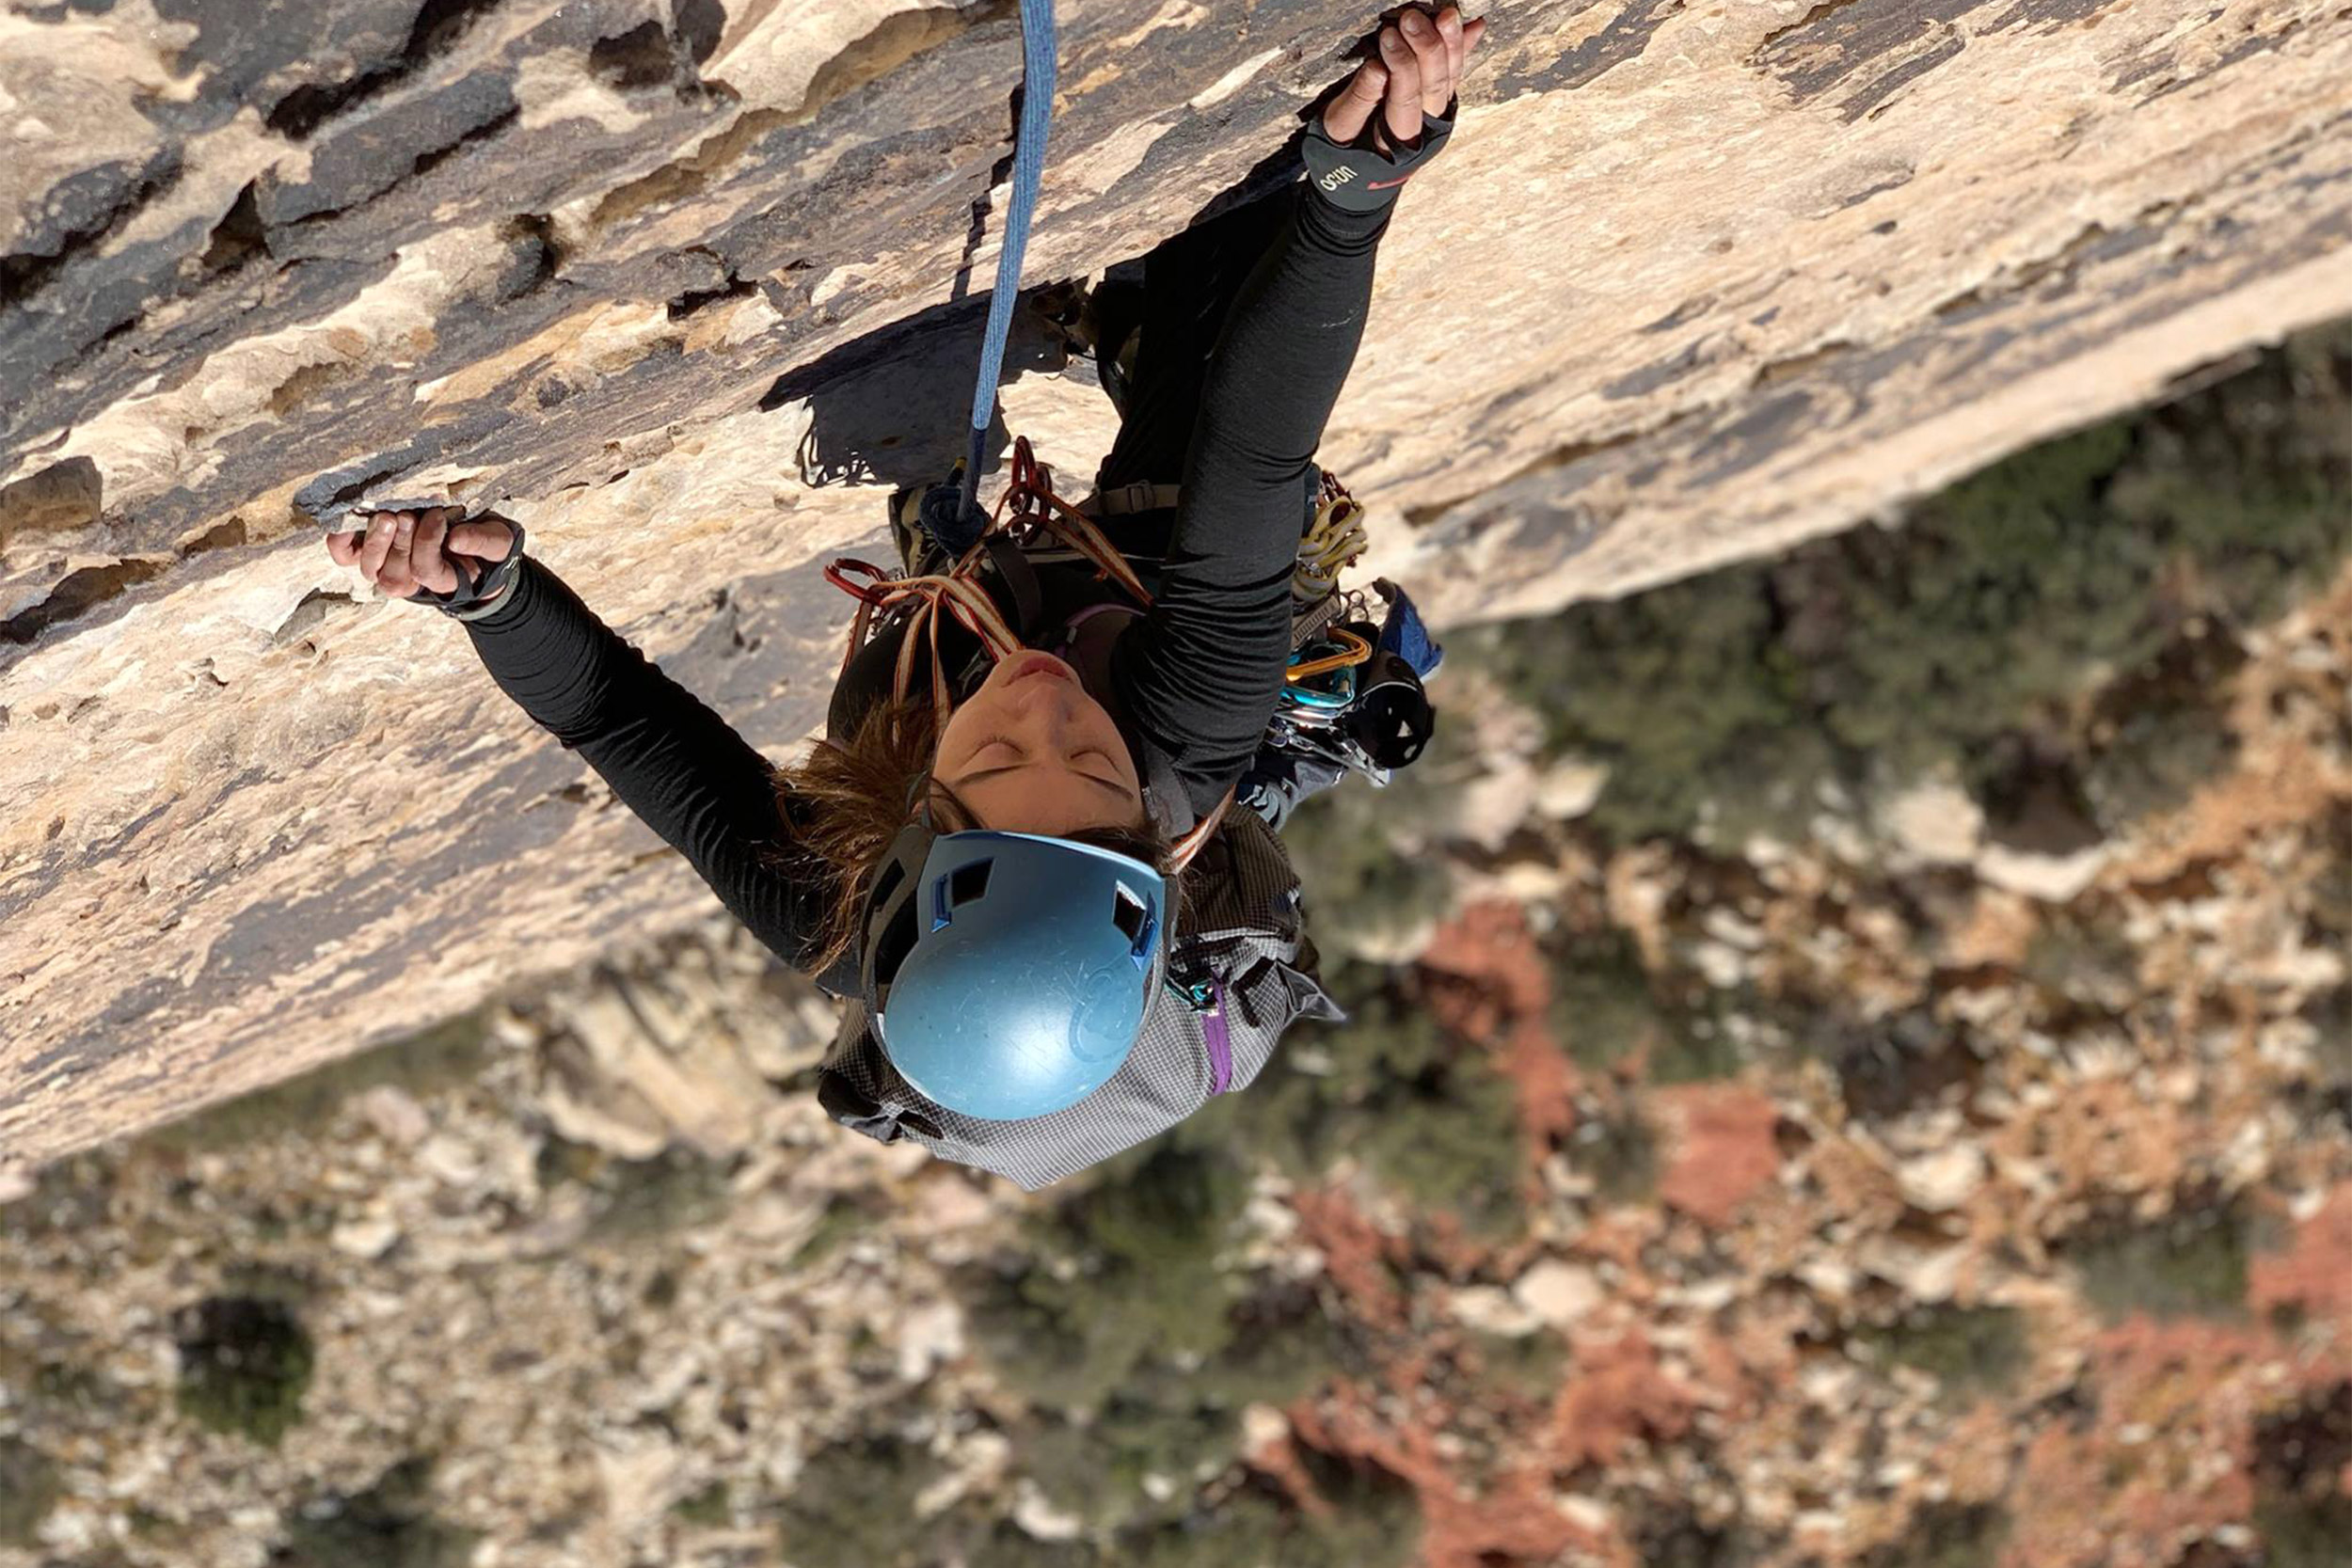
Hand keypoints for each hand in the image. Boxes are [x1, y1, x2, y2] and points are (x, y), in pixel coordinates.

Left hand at [325, 506, 514, 599]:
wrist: (465, 537)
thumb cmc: (482, 540)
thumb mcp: (497, 539)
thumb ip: (482, 540)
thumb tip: (455, 539)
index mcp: (444, 579)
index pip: (427, 571)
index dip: (428, 544)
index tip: (438, 515)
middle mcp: (411, 579)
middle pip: (395, 578)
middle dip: (400, 545)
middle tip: (407, 517)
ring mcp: (387, 567)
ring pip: (369, 569)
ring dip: (375, 542)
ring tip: (386, 517)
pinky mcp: (368, 551)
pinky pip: (345, 555)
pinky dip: (340, 540)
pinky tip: (347, 518)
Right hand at [1323, 4, 1485, 151]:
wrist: (1360, 169)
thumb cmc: (1344, 144)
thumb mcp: (1340, 127)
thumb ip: (1360, 100)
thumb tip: (1377, 68)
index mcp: (1398, 139)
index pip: (1406, 96)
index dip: (1400, 64)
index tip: (1388, 35)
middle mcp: (1426, 129)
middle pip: (1435, 84)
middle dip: (1427, 47)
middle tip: (1412, 17)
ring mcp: (1437, 115)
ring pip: (1451, 78)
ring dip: (1452, 43)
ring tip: (1447, 14)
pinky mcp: (1440, 101)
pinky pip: (1455, 73)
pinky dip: (1464, 49)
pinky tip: (1476, 25)